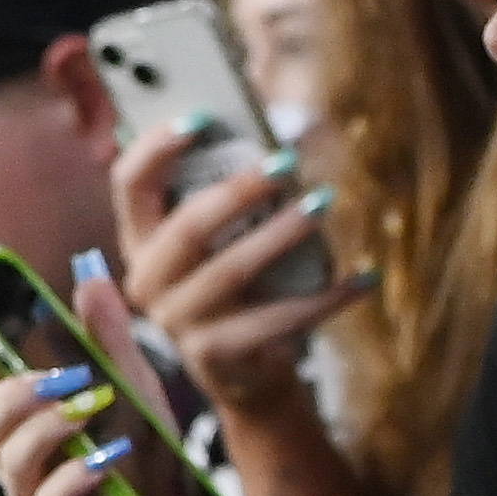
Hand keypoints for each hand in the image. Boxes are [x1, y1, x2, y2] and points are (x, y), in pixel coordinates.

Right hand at [112, 129, 367, 426]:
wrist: (244, 377)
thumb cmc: (237, 291)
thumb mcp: (220, 245)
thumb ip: (229, 198)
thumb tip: (276, 142)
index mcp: (140, 241)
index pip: (130, 184)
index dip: (158, 148)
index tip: (201, 118)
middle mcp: (147, 281)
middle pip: (188, 226)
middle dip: (240, 190)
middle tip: (287, 163)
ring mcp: (178, 321)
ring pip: (233, 268)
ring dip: (283, 232)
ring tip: (323, 203)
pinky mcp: (216, 354)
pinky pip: (279, 317)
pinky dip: (328, 296)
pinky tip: (366, 277)